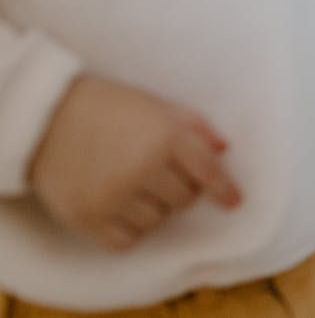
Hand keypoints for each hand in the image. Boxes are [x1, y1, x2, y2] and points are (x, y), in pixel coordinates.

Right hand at [29, 76, 241, 251]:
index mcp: (165, 137)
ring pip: (158, 222)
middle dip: (182, 190)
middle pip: (185, 200)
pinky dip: (131, 230)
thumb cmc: (110, 107)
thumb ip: (195, 126)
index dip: (225, 190)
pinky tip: (122, 208)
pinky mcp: (89, 217)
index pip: (208, 173)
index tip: (234, 202)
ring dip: (155, 209)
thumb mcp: (157, 105)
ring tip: (136, 186)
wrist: (48, 117)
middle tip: (162, 175)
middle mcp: (143, 169)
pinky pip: (128, 240)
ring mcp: (115, 196)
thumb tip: (224, 151)